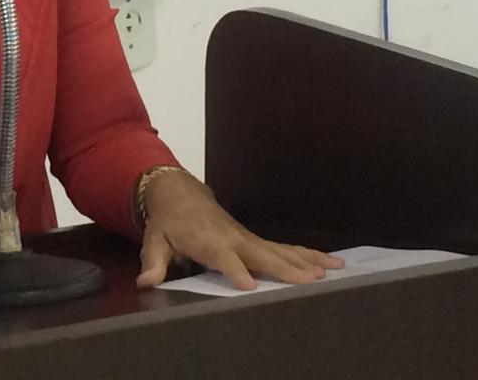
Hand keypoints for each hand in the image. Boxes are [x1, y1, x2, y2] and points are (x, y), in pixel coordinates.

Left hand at [134, 170, 344, 290]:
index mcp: (206, 240)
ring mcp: (246, 237)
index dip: (234, 270)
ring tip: (333, 269)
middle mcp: (232, 238)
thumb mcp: (154, 240)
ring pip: (280, 249)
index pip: (221, 257)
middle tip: (310, 280)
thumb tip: (145, 281)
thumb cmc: (167, 220)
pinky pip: (284, 248)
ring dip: (307, 259)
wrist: (178, 192)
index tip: (249, 285)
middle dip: (284, 267)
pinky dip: (308, 254)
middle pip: (260, 254)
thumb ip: (153, 263)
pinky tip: (331, 262)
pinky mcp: (255, 240)